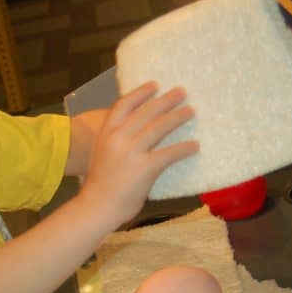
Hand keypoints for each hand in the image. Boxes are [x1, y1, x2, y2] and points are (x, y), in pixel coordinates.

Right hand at [79, 82, 197, 227]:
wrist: (97, 207)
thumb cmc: (100, 184)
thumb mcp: (102, 153)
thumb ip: (117, 139)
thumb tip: (139, 129)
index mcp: (106, 132)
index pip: (124, 104)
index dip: (140, 93)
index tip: (155, 84)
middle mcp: (118, 137)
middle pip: (146, 112)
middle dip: (166, 100)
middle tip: (181, 92)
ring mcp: (132, 152)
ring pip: (159, 127)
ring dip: (177, 117)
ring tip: (190, 111)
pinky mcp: (145, 168)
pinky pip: (170, 153)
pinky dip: (184, 148)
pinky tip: (194, 146)